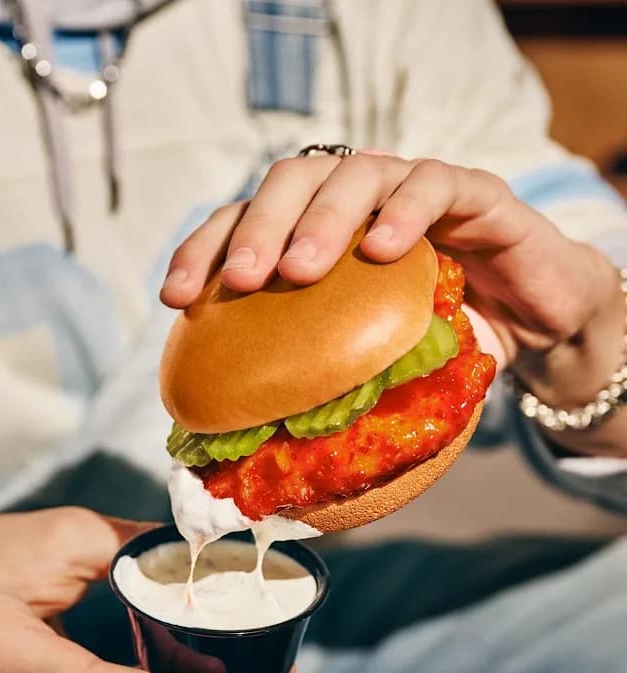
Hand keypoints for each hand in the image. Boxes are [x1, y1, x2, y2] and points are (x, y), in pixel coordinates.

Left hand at [161, 152, 620, 378]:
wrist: (532, 320)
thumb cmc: (438, 340)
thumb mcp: (370, 363)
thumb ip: (322, 385)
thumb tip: (256, 462)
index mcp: (317, 231)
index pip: (244, 221)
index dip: (203, 251)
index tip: (176, 299)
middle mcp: (356, 198)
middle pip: (289, 182)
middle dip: (257, 226)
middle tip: (242, 280)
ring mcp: (412, 187)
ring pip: (355, 174)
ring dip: (322, 219)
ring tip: (300, 271)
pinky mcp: (473, 191)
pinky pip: (435, 184)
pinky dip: (407, 212)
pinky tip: (385, 250)